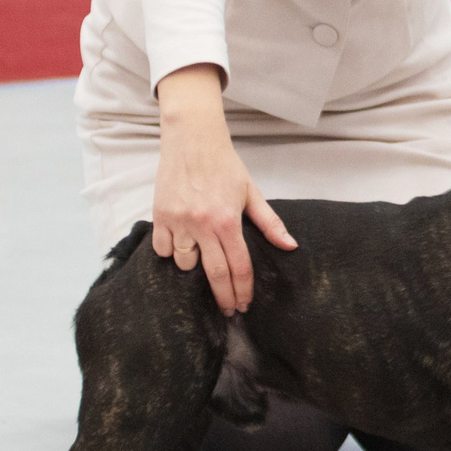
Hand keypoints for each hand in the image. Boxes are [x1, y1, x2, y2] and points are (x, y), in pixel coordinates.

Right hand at [153, 65, 294, 313]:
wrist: (192, 139)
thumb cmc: (225, 164)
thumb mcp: (251, 192)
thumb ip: (269, 222)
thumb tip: (290, 246)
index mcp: (228, 220)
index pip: (238, 266)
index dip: (243, 289)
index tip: (245, 304)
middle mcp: (202, 225)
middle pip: (214, 274)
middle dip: (224, 297)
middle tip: (231, 310)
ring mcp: (178, 221)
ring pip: (185, 264)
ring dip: (195, 269)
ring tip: (204, 262)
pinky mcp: (160, 216)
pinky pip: (163, 250)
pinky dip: (172, 253)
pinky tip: (181, 247)